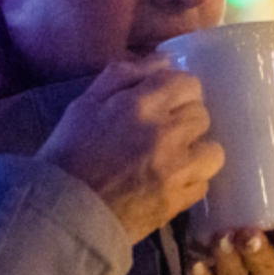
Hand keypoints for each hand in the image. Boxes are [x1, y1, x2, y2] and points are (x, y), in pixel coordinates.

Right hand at [37, 57, 225, 243]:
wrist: (61, 214)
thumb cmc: (67, 154)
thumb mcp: (84, 104)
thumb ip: (123, 76)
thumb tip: (164, 60)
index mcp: (140, 105)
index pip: (187, 83)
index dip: (178, 90)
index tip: (165, 101)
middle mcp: (165, 134)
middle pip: (201, 114)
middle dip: (185, 119)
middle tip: (165, 130)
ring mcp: (175, 170)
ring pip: (213, 150)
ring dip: (197, 151)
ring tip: (177, 157)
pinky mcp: (178, 202)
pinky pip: (203, 184)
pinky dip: (190, 182)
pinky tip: (170, 182)